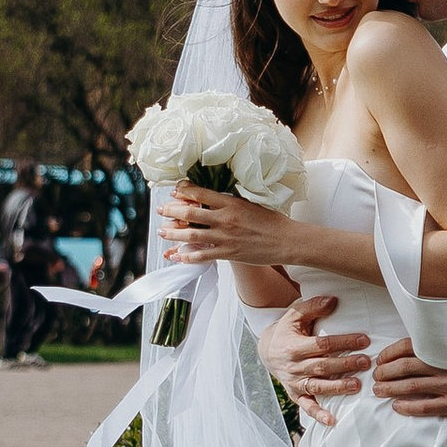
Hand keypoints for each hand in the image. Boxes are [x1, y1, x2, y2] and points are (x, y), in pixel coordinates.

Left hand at [160, 184, 303, 266]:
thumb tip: (215, 197)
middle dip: (171, 211)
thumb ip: (231, 201)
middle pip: (190, 213)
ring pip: (191, 235)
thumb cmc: (271, 221)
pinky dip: (187, 256)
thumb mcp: (250, 203)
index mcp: (230, 203)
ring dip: (173, 234)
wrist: (285, 240)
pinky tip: (177, 256)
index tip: (175, 190)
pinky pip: (202, 255)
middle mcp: (225, 219)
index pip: (200, 193)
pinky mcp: (228, 253)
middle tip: (161, 210)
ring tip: (162, 232)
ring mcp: (225, 237)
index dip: (184, 191)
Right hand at [260, 286, 369, 427]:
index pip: (322, 345)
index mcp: (294, 346)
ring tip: (356, 386)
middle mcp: (294, 366)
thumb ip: (313, 306)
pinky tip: (332, 420)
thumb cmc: (288, 330)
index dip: (343, 342)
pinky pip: (306, 407)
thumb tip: (334, 300)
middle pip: (322, 366)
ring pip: (317, 387)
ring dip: (337, 388)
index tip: (364, 340)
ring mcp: (294, 383)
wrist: (267, 350)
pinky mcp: (295, 394)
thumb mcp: (296, 314)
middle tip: (366, 363)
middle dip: (345, 365)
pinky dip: (318, 415)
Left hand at [373, 343, 446, 424]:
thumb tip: (415, 345)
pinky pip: (425, 407)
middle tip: (376, 375)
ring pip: (412, 387)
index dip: (391, 352)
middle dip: (386, 371)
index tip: (381, 358)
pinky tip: (396, 406)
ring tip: (378, 390)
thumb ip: (441, 347)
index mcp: (445, 350)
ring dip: (391, 388)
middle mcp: (445, 367)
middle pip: (406, 367)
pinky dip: (408, 407)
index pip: (410, 346)